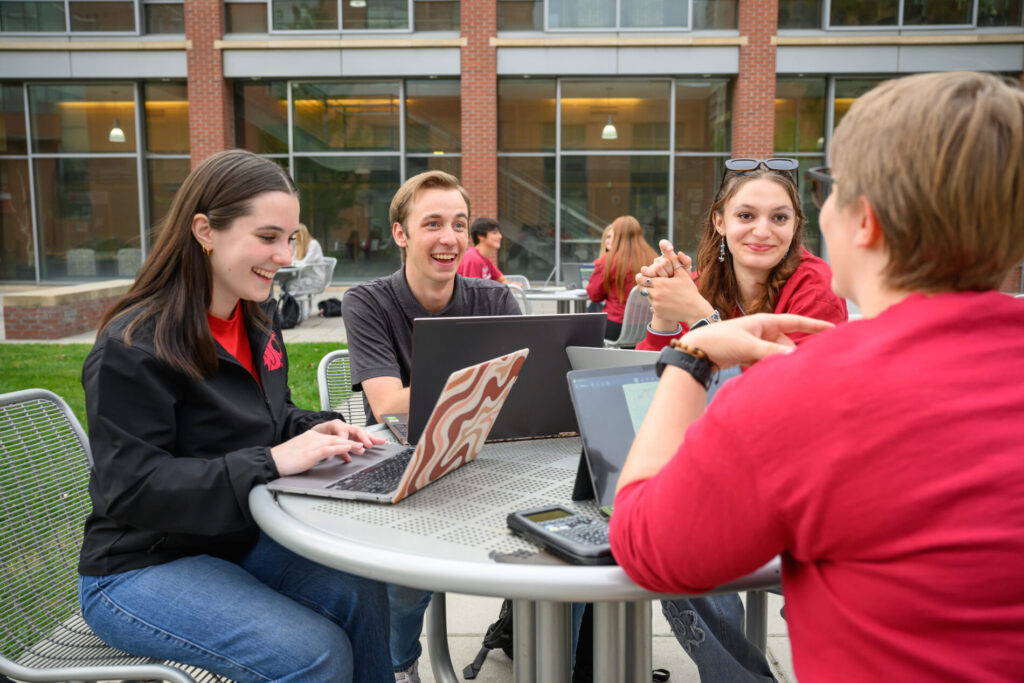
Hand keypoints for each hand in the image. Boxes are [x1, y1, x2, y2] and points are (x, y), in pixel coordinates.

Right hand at [271, 422, 382, 476]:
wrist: (271, 461)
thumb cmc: (284, 460)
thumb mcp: (303, 454)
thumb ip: (314, 453)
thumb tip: (325, 458)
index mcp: (312, 437)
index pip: (333, 437)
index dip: (347, 440)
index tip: (358, 444)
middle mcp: (314, 437)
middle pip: (338, 437)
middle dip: (354, 441)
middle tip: (367, 444)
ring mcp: (313, 444)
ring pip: (337, 441)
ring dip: (352, 444)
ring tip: (364, 447)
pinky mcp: (311, 452)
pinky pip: (329, 448)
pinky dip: (341, 448)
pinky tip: (349, 448)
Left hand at [636, 240, 712, 330]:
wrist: (694, 310)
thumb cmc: (689, 290)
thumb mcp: (682, 274)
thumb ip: (673, 262)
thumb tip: (668, 251)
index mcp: (659, 283)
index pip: (642, 279)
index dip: (643, 277)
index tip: (646, 277)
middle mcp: (655, 294)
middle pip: (643, 289)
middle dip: (647, 286)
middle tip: (654, 286)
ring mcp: (656, 304)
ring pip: (649, 298)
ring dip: (653, 296)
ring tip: (664, 295)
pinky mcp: (657, 313)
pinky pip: (653, 307)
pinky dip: (658, 305)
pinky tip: (667, 303)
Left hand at [682, 313, 834, 369]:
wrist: (696, 350)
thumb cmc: (719, 340)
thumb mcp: (747, 345)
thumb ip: (770, 352)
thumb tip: (793, 359)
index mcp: (764, 321)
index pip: (796, 322)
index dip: (815, 326)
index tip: (833, 329)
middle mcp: (762, 331)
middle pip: (787, 344)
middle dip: (793, 355)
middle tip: (800, 368)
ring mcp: (756, 343)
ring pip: (777, 355)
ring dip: (779, 364)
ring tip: (780, 373)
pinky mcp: (750, 355)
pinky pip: (767, 362)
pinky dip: (769, 368)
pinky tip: (768, 377)